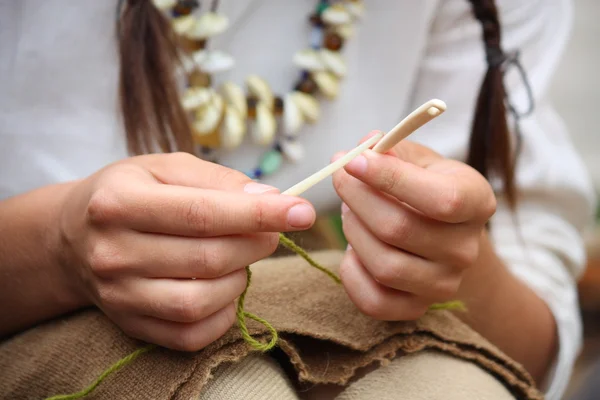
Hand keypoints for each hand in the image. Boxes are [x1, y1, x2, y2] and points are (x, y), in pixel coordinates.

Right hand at [57, 153, 314, 349]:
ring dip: (239, 278)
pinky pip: (191, 334)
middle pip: (207, 258)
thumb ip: (218, 179)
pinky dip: (223, 314)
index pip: (203, 213)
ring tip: (238, 256)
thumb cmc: (130, 193)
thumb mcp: (166, 168)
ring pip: (201, 301)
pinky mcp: (131, 325)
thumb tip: (270, 197)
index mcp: (119, 203)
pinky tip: (224, 286)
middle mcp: (113, 253)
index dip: (260, 214)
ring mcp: (119, 295)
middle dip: (256, 243)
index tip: (302, 211)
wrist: (74, 237)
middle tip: (271, 230)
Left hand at [332, 140, 495, 320]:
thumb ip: (392, 149)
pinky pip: (374, 301)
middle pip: (399, 230)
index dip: (390, 178)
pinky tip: (353, 247)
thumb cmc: (427, 188)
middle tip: (341, 178)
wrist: (445, 236)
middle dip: (357, 198)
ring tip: (350, 211)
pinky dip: (351, 273)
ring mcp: (444, 284)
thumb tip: (364, 144)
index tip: (354, 160)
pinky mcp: (417, 308)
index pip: (441, 199)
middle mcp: (466, 249)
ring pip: (384, 265)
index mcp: (477, 202)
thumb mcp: (419, 159)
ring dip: (353, 231)